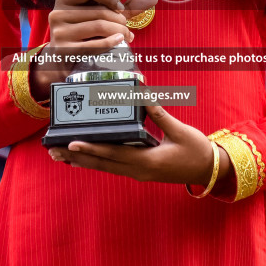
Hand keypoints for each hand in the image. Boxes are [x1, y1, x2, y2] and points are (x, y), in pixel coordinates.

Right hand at [30, 0, 158, 97]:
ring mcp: (59, 32)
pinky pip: (95, 44)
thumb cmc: (85, 33)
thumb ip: (124, 7)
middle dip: (119, 18)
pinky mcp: (64, 49)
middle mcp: (58, 13)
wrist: (64, 59)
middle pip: (98, 10)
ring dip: (119, 30)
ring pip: (99, 25)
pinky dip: (112, 41)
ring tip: (125, 35)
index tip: (120, 7)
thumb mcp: (98, 16)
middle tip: (127, 26)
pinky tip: (120, 41)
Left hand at [50, 104, 219, 186]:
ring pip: (105, 168)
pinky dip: (96, 162)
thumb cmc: (197, 150)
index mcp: (147, 161)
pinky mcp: (140, 171)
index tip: (72, 142)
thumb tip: (142, 93)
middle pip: (102, 164)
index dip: (92, 148)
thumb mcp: (179, 130)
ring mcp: (138, 173)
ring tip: (61, 156)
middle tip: (54, 150)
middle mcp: (138, 171)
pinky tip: (84, 159)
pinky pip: (113, 167)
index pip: (113, 154)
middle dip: (77, 157)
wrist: (210, 170)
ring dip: (82, 161)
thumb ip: (159, 113)